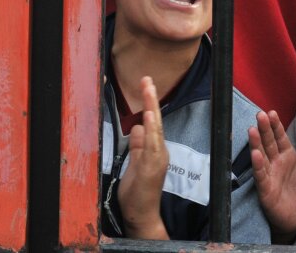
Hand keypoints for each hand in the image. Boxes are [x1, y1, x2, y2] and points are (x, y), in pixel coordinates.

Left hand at [117, 77, 168, 239]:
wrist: (142, 216)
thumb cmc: (138, 192)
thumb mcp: (135, 162)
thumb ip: (138, 145)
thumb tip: (138, 126)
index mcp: (155, 149)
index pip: (153, 121)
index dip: (150, 102)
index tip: (146, 83)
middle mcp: (159, 152)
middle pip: (157, 121)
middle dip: (151, 99)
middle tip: (147, 79)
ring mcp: (157, 160)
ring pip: (156, 130)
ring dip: (152, 109)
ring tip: (148, 90)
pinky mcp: (152, 169)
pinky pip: (152, 146)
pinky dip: (152, 131)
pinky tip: (148, 118)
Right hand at [248, 109, 295, 237]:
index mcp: (288, 156)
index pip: (280, 137)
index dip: (276, 125)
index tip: (272, 113)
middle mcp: (276, 162)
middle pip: (269, 142)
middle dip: (264, 129)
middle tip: (260, 115)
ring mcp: (269, 174)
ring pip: (261, 155)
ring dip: (256, 143)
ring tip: (252, 130)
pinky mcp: (265, 188)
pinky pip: (261, 175)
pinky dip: (258, 165)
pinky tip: (255, 154)